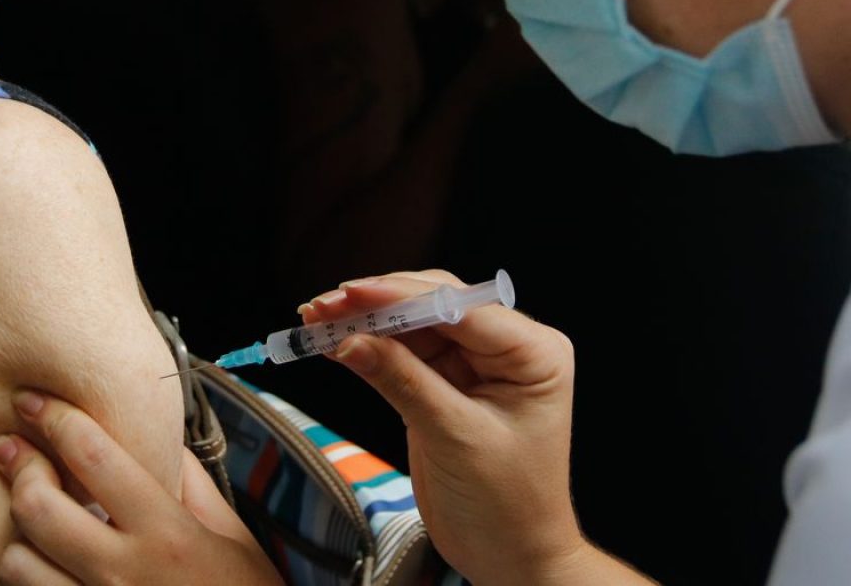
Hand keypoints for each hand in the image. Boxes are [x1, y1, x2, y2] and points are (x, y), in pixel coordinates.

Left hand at [0, 391, 281, 585]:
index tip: (34, 400)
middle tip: (13, 451)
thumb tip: (161, 439)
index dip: (55, 419)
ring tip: (31, 524)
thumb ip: (193, 486)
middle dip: (18, 468)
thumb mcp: (234, 538)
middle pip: (37, 506)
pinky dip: (25, 578)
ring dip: (17, 537)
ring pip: (14, 563)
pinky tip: (41, 564)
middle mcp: (124, 572)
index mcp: (168, 534)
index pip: (95, 459)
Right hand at [301, 270, 606, 584]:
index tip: (352, 293)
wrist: (510, 557)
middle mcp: (509, 348)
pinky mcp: (447, 382)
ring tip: (316, 319)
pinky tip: (333, 340)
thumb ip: (402, 381)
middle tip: (324, 306)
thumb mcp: (455, 438)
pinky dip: (368, 346)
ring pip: (413, 324)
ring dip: (365, 321)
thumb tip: (350, 340)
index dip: (402, 296)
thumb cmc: (508, 505)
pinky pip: (403, 352)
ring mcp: (476, 363)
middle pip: (434, 305)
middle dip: (377, 304)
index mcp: (534, 353)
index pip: (461, 307)